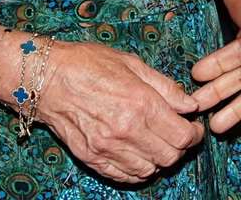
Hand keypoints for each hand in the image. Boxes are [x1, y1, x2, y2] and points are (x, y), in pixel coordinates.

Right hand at [35, 40, 205, 182]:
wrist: (46, 78)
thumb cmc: (88, 64)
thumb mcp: (132, 63)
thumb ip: (166, 88)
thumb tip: (190, 105)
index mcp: (141, 104)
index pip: (182, 135)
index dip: (194, 134)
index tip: (194, 127)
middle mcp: (127, 130)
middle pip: (170, 156)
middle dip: (180, 147)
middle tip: (177, 134)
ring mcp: (108, 148)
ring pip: (150, 170)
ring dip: (159, 159)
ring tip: (157, 143)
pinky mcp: (92, 158)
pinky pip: (125, 176)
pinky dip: (138, 170)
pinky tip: (138, 153)